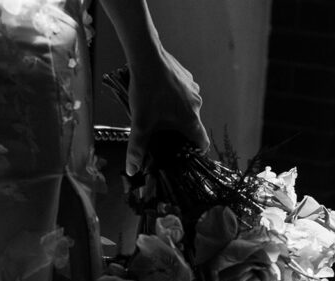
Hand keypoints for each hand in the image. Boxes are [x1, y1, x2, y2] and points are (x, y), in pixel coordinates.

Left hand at [126, 50, 209, 175]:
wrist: (146, 55)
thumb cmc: (146, 91)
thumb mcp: (140, 124)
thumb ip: (136, 149)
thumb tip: (132, 171)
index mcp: (191, 120)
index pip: (202, 143)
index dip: (195, 152)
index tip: (185, 155)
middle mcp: (197, 105)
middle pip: (192, 127)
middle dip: (180, 133)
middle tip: (163, 136)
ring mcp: (193, 89)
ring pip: (188, 110)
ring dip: (176, 115)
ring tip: (158, 115)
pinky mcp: (187, 77)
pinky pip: (184, 95)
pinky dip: (175, 99)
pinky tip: (160, 97)